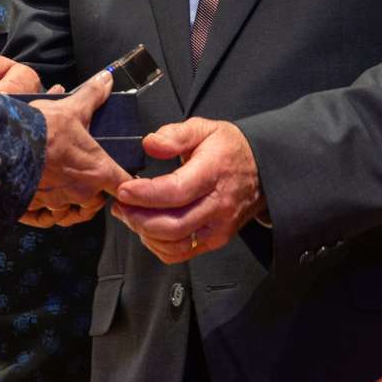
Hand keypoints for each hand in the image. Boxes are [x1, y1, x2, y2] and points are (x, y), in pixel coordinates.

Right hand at [21, 69, 126, 226]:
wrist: (4, 146)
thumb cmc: (42, 130)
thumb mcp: (71, 108)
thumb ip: (92, 95)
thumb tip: (107, 79)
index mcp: (98, 170)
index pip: (124, 185)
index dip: (129, 185)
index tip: (129, 184)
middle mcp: (81, 193)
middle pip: (97, 203)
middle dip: (95, 195)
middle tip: (89, 181)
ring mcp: (57, 203)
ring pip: (70, 213)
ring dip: (69, 206)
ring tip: (64, 191)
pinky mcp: (34, 209)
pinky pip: (44, 218)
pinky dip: (44, 212)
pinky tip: (41, 203)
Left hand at [111, 118, 264, 263]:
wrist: (261, 170)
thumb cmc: (227, 148)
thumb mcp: (204, 128)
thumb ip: (175, 134)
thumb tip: (150, 144)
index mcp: (213, 173)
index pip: (176, 192)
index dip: (145, 194)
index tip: (123, 190)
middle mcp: (218, 206)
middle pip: (173, 225)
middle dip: (139, 219)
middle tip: (120, 205)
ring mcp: (218, 227)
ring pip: (175, 245)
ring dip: (146, 234)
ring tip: (129, 215)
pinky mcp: (215, 240)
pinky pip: (181, 253)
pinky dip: (158, 246)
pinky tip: (147, 229)